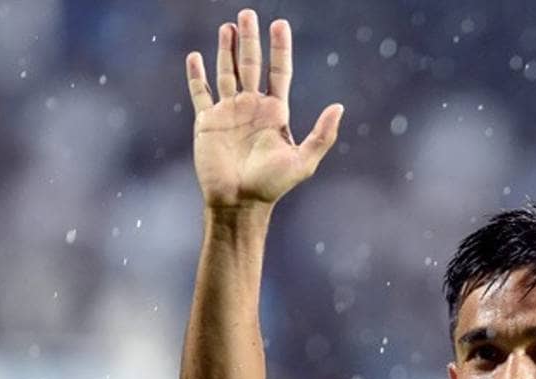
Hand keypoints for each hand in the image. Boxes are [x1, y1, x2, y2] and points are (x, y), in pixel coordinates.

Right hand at [185, 9, 342, 208]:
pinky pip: (200, 92)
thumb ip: (322, 135)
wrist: (239, 202)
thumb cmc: (273, 185)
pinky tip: (196, 56)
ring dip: (227, 50)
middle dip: (250, 39)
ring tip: (228, 26)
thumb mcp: (304, 162)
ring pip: (227, 72)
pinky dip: (197, 75)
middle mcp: (252, 107)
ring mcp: (229, 112)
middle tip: (247, 13)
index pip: (279, 71)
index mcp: (275, 112)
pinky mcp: (207, 121)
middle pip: (252, 64)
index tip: (279, 24)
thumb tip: (339, 107)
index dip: (280, 48)